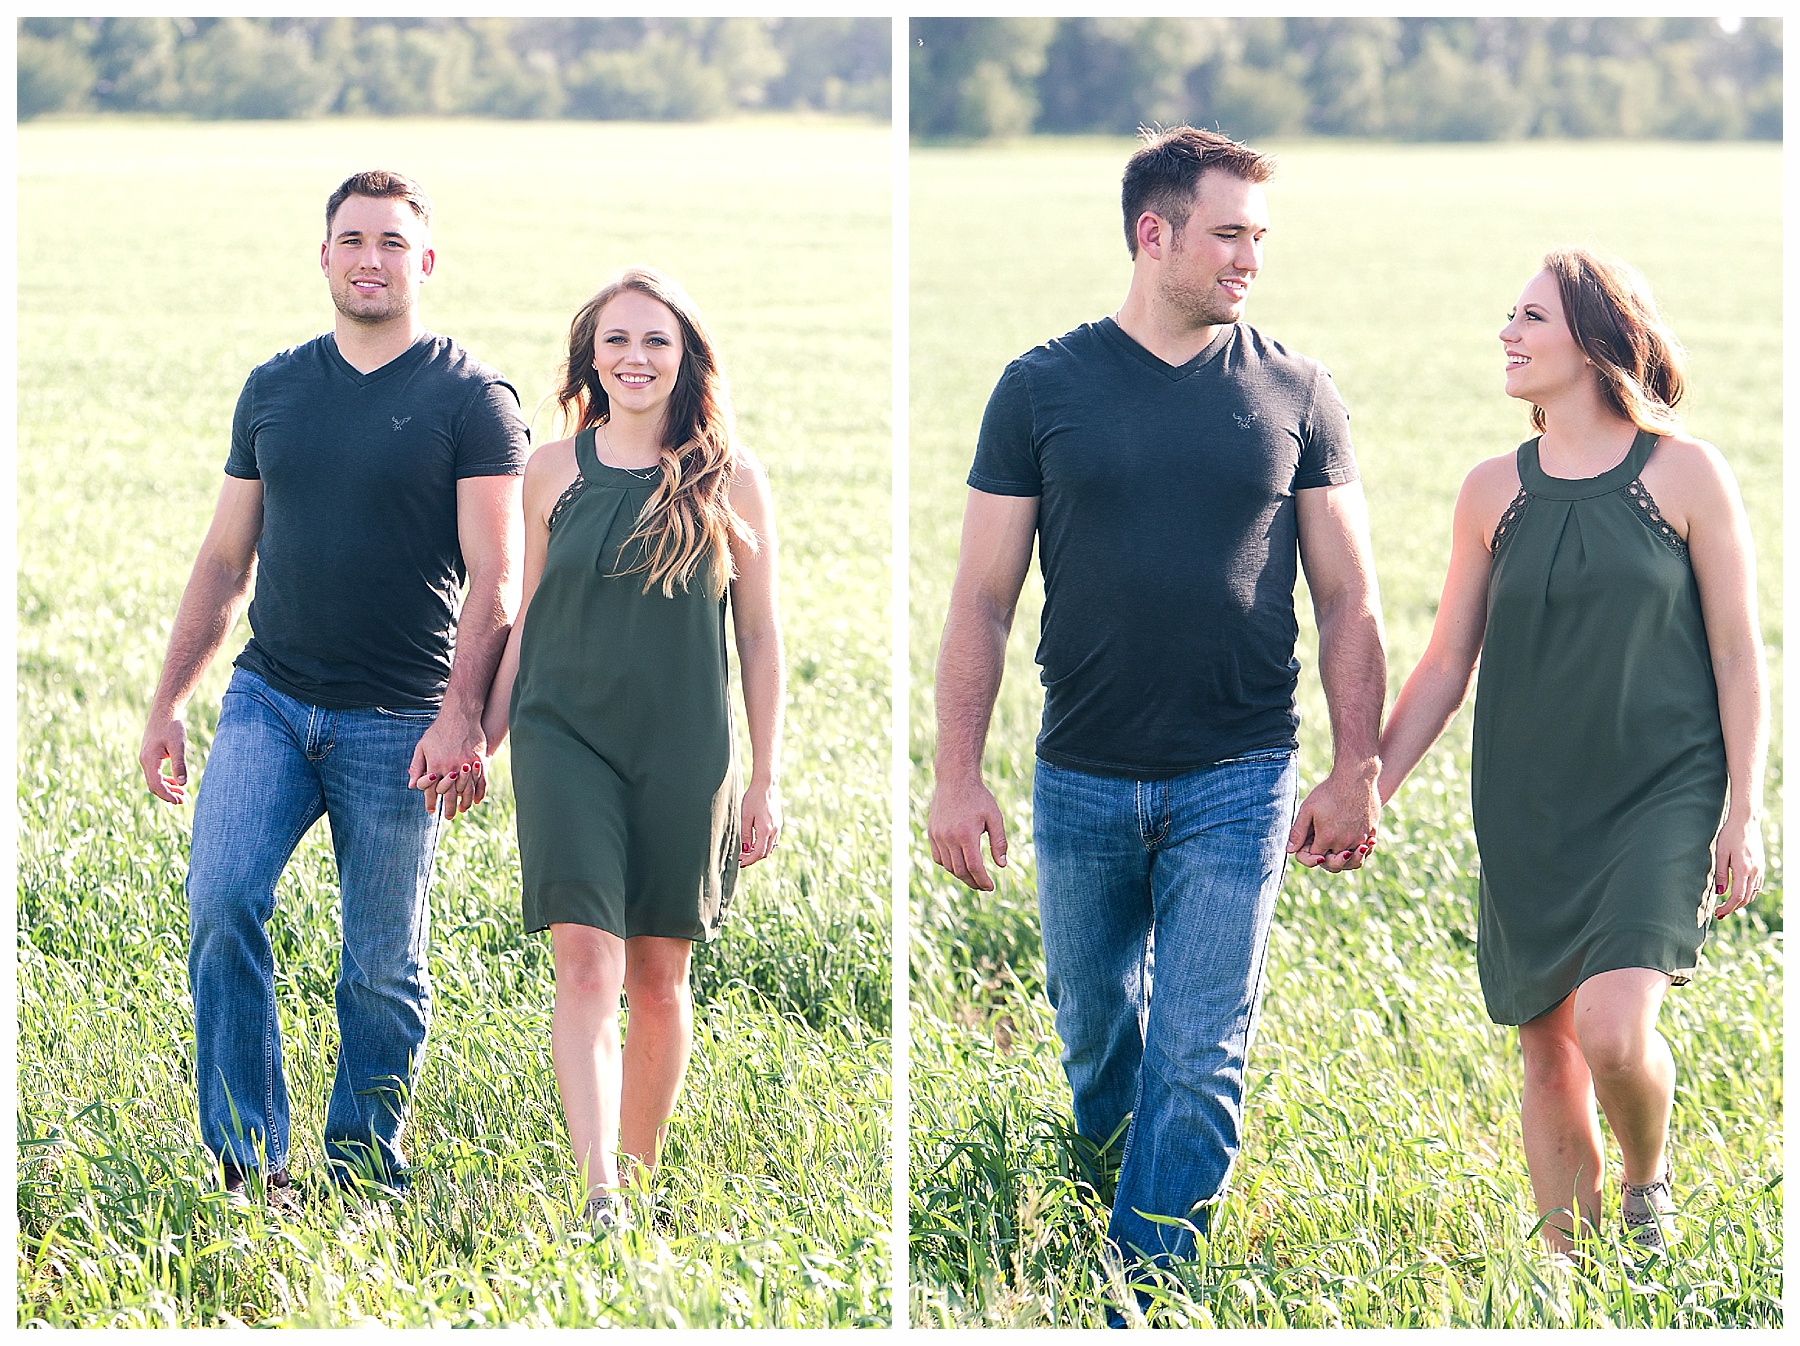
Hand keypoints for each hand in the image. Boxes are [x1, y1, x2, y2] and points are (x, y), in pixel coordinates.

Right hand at [140, 711, 189, 803]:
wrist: (163, 712)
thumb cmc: (172, 727)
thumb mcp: (178, 745)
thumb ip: (179, 764)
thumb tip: (183, 784)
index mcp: (149, 760)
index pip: (156, 785)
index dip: (167, 795)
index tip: (180, 801)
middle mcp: (145, 761)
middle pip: (154, 786)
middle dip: (168, 795)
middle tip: (184, 801)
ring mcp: (146, 759)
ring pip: (155, 780)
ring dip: (168, 789)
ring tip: (183, 795)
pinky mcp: (151, 757)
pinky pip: (156, 774)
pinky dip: (166, 781)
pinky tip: (176, 784)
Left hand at [408, 710, 487, 820]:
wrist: (459, 716)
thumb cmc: (438, 732)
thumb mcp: (422, 747)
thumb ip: (416, 767)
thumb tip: (411, 786)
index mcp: (435, 767)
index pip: (431, 791)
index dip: (430, 802)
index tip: (430, 810)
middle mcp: (450, 769)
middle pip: (449, 796)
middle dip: (448, 809)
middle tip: (448, 817)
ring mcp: (466, 766)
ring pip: (466, 792)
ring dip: (464, 803)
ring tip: (462, 810)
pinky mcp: (479, 762)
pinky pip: (480, 782)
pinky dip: (479, 793)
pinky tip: (476, 800)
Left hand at [738, 779, 782, 867]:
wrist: (766, 785)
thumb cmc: (753, 798)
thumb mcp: (745, 816)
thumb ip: (746, 835)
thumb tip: (745, 850)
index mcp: (765, 830)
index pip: (758, 853)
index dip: (749, 860)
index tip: (740, 863)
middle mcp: (774, 830)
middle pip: (765, 853)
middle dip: (753, 858)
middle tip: (741, 857)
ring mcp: (778, 827)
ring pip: (770, 847)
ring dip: (759, 852)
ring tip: (747, 850)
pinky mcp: (778, 823)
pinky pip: (773, 840)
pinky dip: (765, 844)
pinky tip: (755, 842)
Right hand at [928, 774, 1007, 891]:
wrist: (955, 780)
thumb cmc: (978, 798)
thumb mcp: (994, 817)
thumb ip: (999, 842)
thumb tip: (1001, 865)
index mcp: (967, 834)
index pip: (974, 867)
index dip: (982, 881)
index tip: (990, 887)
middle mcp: (949, 837)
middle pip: (960, 871)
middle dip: (973, 882)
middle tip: (983, 886)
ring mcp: (938, 836)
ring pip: (948, 866)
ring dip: (961, 875)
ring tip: (973, 876)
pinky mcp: (932, 833)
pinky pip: (938, 857)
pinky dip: (949, 865)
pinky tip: (959, 864)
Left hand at [1288, 761, 1379, 872]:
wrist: (1356, 777)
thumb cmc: (1329, 792)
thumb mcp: (1308, 809)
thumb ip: (1298, 831)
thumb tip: (1289, 850)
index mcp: (1326, 839)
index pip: (1314, 858)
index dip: (1308, 853)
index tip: (1307, 844)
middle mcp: (1344, 843)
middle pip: (1334, 863)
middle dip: (1325, 859)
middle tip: (1322, 850)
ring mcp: (1360, 838)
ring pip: (1353, 860)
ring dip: (1344, 859)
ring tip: (1339, 851)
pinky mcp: (1371, 832)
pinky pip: (1366, 849)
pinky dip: (1360, 851)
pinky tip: (1354, 844)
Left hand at [1712, 813, 1763, 917]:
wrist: (1745, 823)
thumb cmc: (1729, 836)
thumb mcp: (1720, 853)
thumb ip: (1721, 873)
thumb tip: (1720, 892)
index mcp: (1743, 869)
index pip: (1737, 896)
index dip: (1728, 907)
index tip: (1718, 912)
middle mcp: (1754, 872)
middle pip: (1746, 898)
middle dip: (1733, 908)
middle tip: (1719, 913)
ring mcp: (1759, 870)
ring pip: (1752, 894)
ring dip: (1740, 902)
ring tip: (1726, 906)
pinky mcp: (1760, 867)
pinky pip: (1756, 886)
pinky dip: (1747, 894)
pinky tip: (1738, 894)